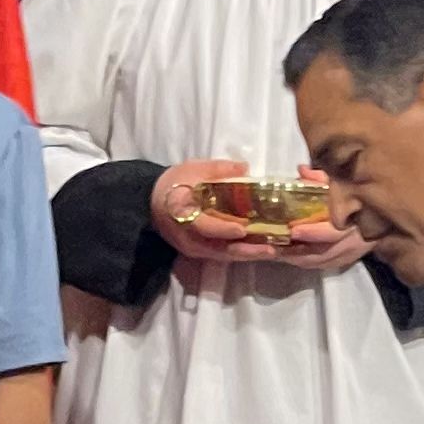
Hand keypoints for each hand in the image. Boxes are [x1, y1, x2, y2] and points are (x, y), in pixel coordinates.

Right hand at [150, 155, 370, 274]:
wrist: (151, 202)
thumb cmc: (174, 183)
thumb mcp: (192, 169)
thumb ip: (218, 170)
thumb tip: (244, 168)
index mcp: (182, 214)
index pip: (203, 226)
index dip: (223, 228)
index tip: (243, 228)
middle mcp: (188, 238)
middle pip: (219, 248)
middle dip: (246, 249)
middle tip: (271, 248)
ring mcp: (194, 248)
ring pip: (224, 254)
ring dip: (248, 254)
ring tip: (273, 251)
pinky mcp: (201, 252)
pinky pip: (223, 254)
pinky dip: (242, 252)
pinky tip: (261, 250)